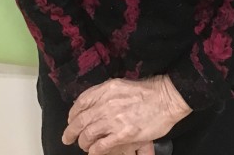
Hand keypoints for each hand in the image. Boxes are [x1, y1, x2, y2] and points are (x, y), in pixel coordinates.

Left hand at [62, 75, 190, 154]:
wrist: (166, 98)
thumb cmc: (148, 91)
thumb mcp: (122, 85)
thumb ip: (106, 94)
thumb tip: (94, 104)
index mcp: (107, 89)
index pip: (82, 101)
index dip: (73, 112)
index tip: (71, 119)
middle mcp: (106, 103)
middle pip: (81, 119)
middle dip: (71, 131)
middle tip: (67, 138)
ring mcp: (113, 119)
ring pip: (88, 134)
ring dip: (83, 142)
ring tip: (83, 145)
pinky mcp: (122, 134)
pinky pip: (100, 146)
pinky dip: (94, 151)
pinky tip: (93, 153)